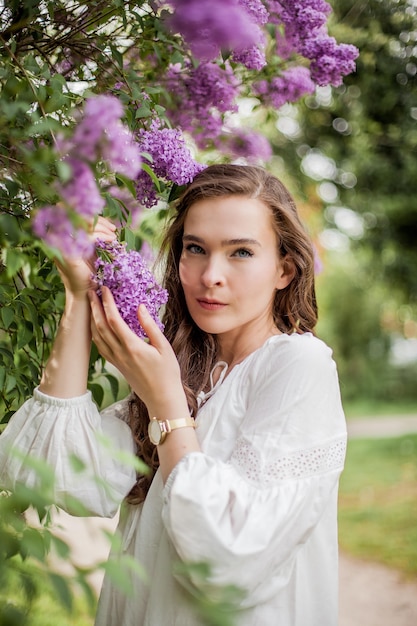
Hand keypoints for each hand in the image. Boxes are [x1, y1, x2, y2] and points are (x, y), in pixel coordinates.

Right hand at [56, 217, 116, 297]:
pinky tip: (111, 240)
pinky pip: (87, 237)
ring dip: (102, 228)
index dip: (93, 217)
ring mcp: (60, 246)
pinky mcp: (68, 254)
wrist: (85, 293)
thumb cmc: (88, 272)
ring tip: (113, 236)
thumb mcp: (91, 249)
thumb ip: (93, 235)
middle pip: (77, 218)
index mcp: (60, 236)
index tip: (109, 224)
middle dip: (99, 221)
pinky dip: (102, 236)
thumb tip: (105, 221)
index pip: (74, 216)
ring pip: (83, 225)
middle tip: (112, 228)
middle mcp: (56, 239)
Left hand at [88, 287, 187, 415]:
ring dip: (92, 319)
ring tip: (90, 305)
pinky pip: (101, 347)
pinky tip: (95, 327)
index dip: (107, 303)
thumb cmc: (167, 373)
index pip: (114, 320)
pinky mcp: (117, 365)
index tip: (104, 289)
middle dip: (94, 307)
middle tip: (91, 291)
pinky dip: (95, 334)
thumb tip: (139, 307)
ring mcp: (116, 360)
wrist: (162, 398)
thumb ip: (150, 326)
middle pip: (101, 326)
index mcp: (132, 346)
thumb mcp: (164, 347)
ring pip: (97, 337)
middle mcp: (120, 353)